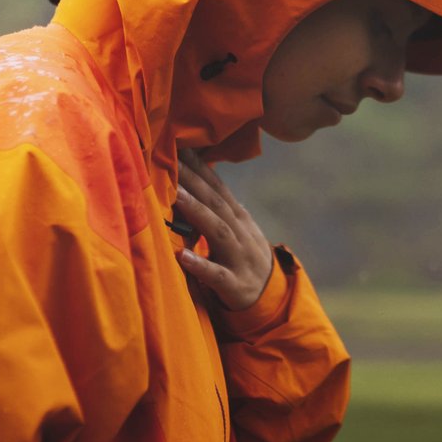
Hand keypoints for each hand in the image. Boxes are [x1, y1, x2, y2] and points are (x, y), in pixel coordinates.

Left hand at [173, 148, 274, 311]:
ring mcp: (239, 258)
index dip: (200, 166)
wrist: (271, 298)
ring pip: (217, 231)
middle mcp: (240, 232)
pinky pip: (217, 275)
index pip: (217, 187)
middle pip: (215, 202)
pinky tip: (182, 257)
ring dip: (197, 212)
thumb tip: (199, 176)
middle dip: (193, 180)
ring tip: (177, 196)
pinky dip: (201, 264)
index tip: (180, 143)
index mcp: (237, 218)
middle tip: (170, 158)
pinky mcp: (235, 284)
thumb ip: (217, 206)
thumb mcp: (235, 228)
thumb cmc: (243, 258)